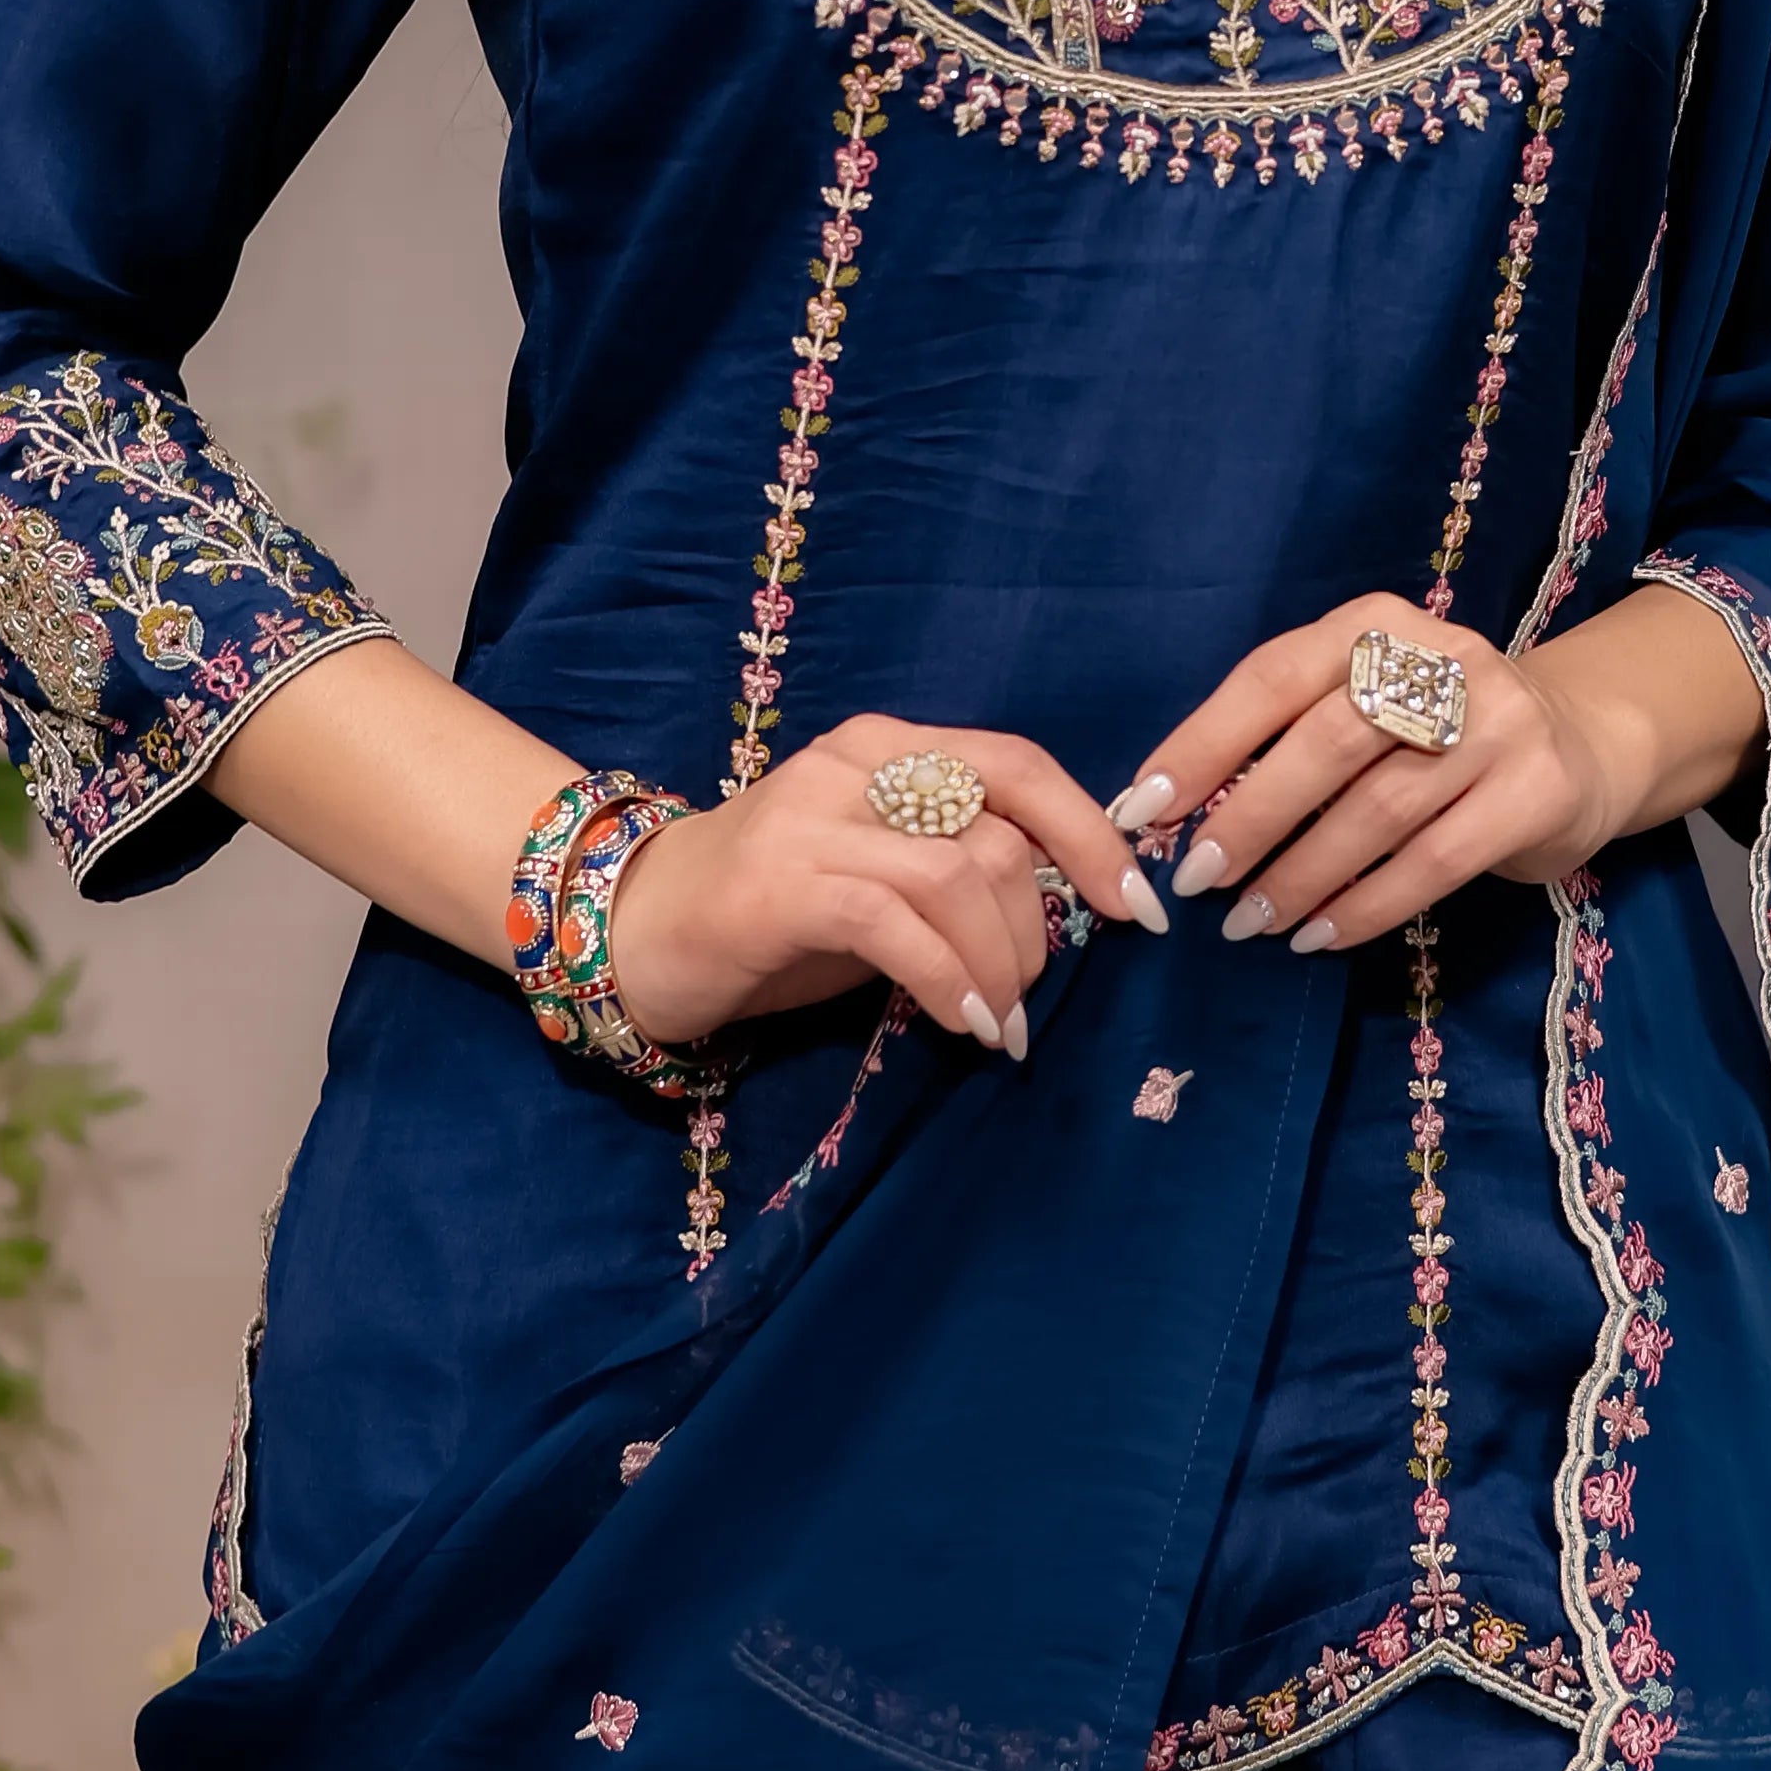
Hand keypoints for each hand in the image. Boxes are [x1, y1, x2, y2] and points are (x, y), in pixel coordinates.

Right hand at [602, 712, 1163, 1059]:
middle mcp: (855, 763)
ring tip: (998, 1025)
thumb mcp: (880, 874)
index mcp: (890, 745)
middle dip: (1042, 928)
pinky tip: (964, 1024)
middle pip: (1002, 831)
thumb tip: (1069, 910)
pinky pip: (896, 925)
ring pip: (959, 876)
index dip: (1093, 837)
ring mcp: (813, 817)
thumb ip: (957, 869)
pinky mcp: (780, 883)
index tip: (1139, 911)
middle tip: (1029, 999)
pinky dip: (949, 979)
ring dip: (1000, 965)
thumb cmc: (771, 913)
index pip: (1020, 766)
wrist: (632, 928)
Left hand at [1110, 593, 1638, 959]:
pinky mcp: (1536, 789)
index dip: (1203, 744)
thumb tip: (1181, 814)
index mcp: (1378, 624)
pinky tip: (1321, 935)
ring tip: (1250, 922)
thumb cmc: (1438, 734)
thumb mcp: (1369, 705)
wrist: (1582, 745)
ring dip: (1301, 875)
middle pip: (1326, 743)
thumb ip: (1291, 738)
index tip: (1146, 810)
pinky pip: (1435, 861)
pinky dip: (1367, 905)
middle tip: (1196, 880)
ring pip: (1378, 809)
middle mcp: (1443, 659)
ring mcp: (1499, 722)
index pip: (1273, 677)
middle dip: (1249, 818)